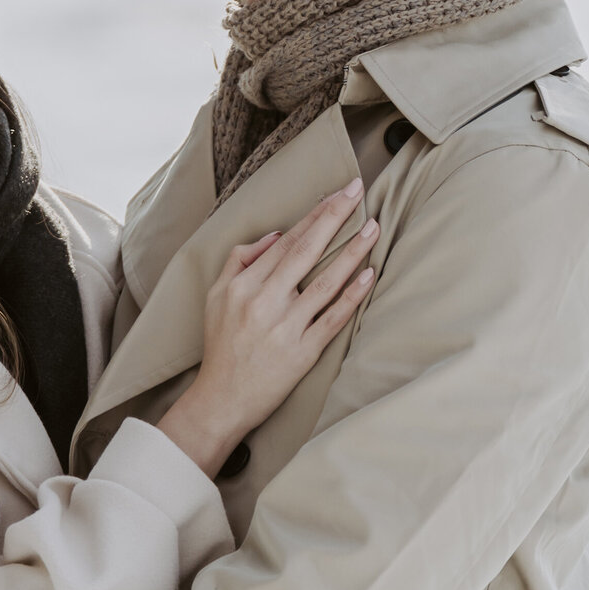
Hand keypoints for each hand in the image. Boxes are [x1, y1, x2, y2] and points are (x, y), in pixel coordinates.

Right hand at [159, 179, 376, 473]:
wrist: (222, 398)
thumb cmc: (221, 344)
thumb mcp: (215, 295)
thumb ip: (240, 260)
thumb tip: (276, 234)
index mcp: (244, 284)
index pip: (286, 240)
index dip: (314, 214)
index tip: (336, 193)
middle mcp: (265, 301)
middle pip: (306, 250)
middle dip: (334, 217)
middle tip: (357, 190)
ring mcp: (286, 327)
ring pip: (326, 281)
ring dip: (352, 252)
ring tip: (372, 227)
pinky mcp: (303, 352)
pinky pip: (333, 318)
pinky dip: (352, 296)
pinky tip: (369, 275)